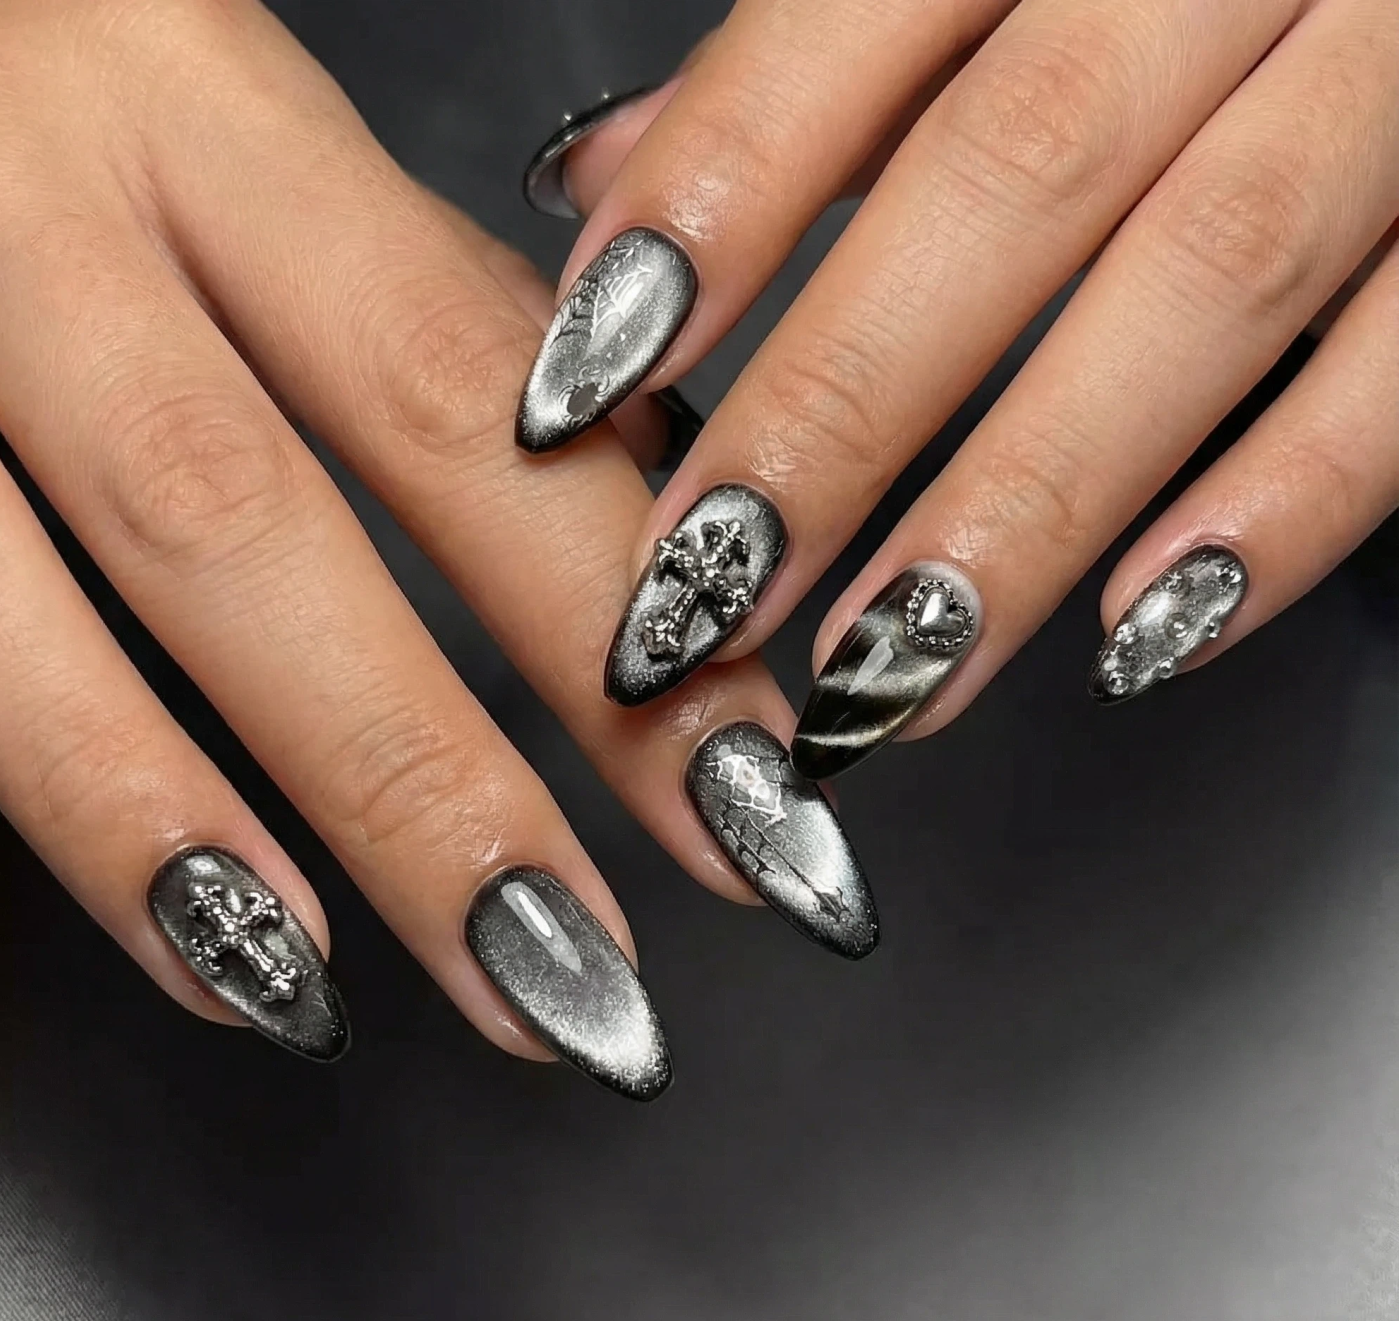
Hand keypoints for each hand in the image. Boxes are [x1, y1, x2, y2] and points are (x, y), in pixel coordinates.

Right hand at [0, 0, 878, 1095]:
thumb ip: (414, 308)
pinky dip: (99, 815)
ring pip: (133, 584)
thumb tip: (633, 493)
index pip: (467, 376)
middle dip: (478, 763)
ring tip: (493, 991)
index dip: (617, 588)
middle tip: (629, 960)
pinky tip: (226, 955)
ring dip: (319, 820)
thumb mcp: (240, 149)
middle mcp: (45, 204)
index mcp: (208, 113)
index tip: (754, 777)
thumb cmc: (46, 103)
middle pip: (293, 507)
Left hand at [525, 0, 1398, 773]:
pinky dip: (1283, 503)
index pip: (847, 33)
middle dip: (840, 408)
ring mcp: (1397, 63)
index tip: (580, 387)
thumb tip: (603, 184)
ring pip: (1205, 284)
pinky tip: (1137, 635)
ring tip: (880, 678)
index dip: (706, 208)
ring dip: (1020, 510)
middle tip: (703, 596)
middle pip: (1012, 177)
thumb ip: (806, 71)